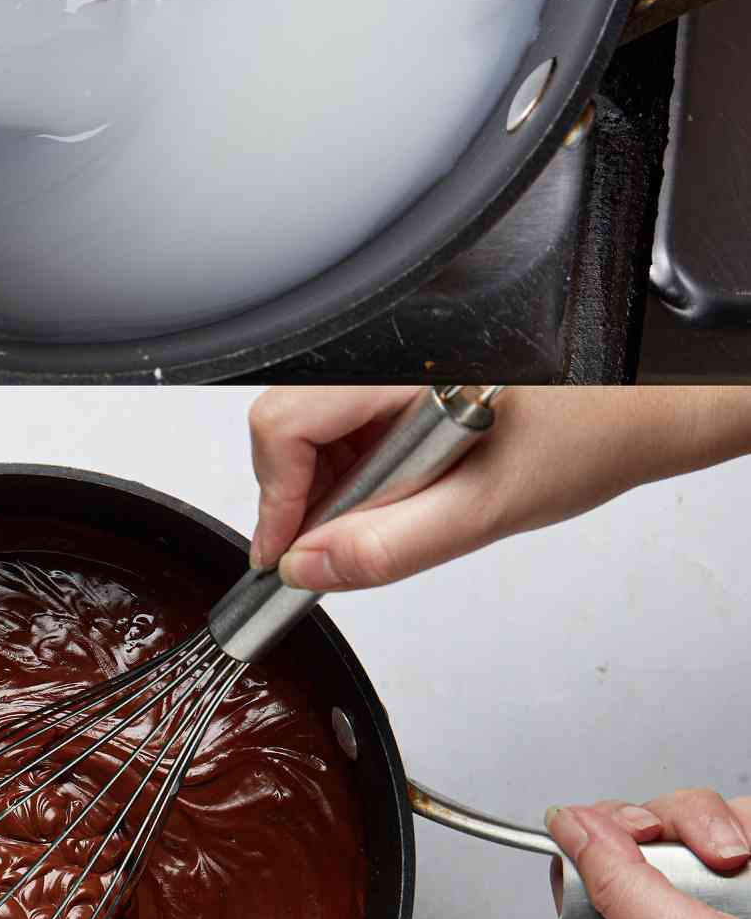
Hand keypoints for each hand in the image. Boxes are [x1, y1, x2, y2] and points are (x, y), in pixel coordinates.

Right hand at [248, 384, 750, 589]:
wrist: (643, 410)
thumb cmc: (589, 437)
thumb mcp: (486, 510)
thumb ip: (392, 546)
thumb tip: (312, 568)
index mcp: (402, 367)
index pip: (286, 424)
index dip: (276, 499)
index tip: (286, 556)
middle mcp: (390, 351)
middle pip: (290, 423)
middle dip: (305, 496)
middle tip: (340, 546)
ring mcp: (394, 360)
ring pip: (316, 425)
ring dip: (336, 486)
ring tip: (397, 511)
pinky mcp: (404, 374)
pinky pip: (351, 421)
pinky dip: (362, 470)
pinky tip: (406, 488)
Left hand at [547, 793, 750, 918]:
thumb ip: (618, 885)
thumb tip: (564, 825)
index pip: (580, 878)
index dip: (597, 837)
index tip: (635, 830)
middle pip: (639, 838)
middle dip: (678, 826)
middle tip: (713, 854)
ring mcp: (721, 913)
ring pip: (699, 827)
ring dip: (728, 826)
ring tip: (749, 862)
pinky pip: (748, 831)